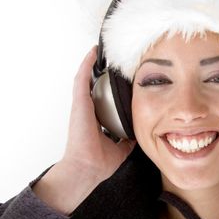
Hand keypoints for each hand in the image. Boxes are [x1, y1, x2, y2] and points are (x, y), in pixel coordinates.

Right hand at [63, 45, 134, 178]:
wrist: (87, 168)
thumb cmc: (98, 161)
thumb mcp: (120, 148)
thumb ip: (127, 140)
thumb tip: (138, 135)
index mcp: (95, 120)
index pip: (103, 99)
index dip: (108, 88)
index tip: (117, 78)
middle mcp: (87, 110)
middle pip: (94, 86)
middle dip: (101, 72)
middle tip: (111, 59)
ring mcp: (82, 105)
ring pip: (86, 78)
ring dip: (93, 64)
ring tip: (101, 50)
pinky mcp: (79, 102)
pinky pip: (82, 78)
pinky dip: (87, 64)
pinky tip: (93, 52)